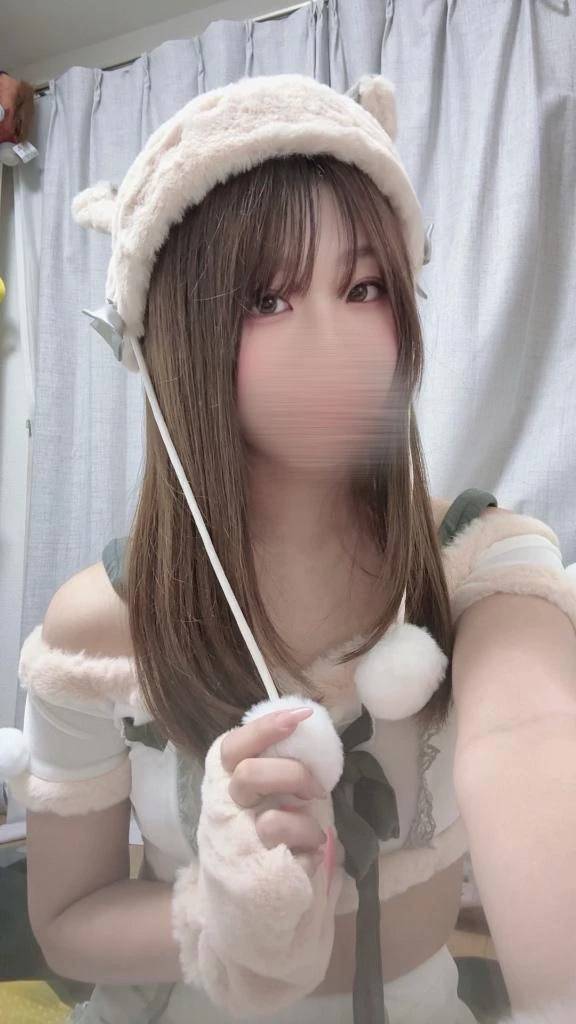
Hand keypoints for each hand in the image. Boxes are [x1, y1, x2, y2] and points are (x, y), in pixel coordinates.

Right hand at [220, 707, 328, 868]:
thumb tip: (306, 731)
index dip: (264, 728)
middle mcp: (225, 811)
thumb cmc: (264, 838)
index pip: (231, 747)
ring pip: (272, 822)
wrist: (251, 905)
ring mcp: (237, 844)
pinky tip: (307, 857)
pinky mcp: (257, 875)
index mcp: (226, 785)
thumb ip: (275, 768)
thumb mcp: (266, 797)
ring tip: (312, 835)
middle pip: (249, 774)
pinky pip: (295, 859)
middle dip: (292, 774)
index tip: (301, 716)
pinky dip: (310, 852)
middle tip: (315, 790)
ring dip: (304, 825)